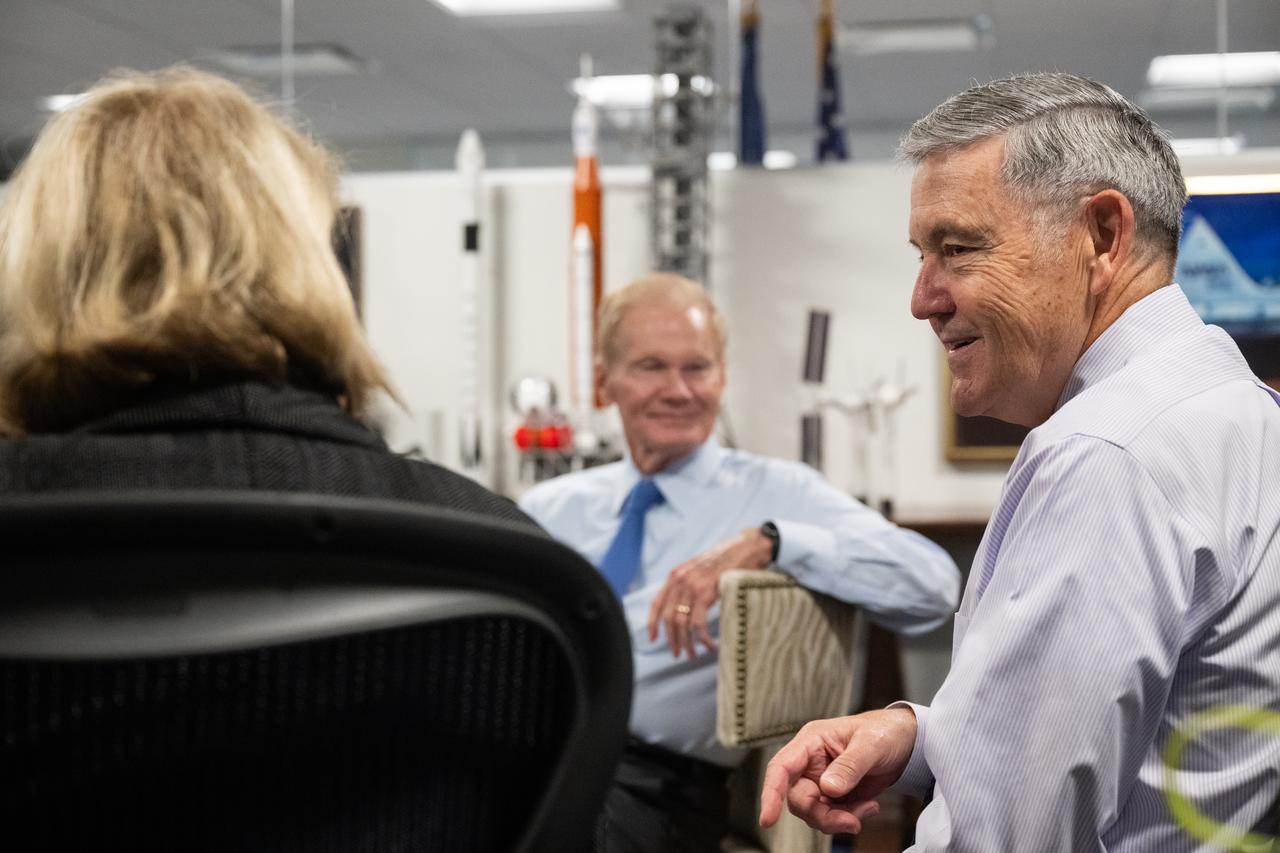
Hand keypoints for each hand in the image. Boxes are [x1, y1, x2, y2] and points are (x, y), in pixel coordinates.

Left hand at [647, 527, 772, 658]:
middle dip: (672, 640)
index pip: (657, 603)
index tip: (653, 639)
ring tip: (693, 655)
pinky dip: (703, 639)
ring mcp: (692, 587)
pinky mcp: (706, 593)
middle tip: (678, 654)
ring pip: (682, 624)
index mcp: (676, 575)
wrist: (747, 548)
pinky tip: (709, 646)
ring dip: (687, 643)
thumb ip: (689, 584)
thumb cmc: (727, 560)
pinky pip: (699, 624)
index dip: (652, 623)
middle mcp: (680, 580)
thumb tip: (684, 607)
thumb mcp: (700, 568)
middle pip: (668, 618)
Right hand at [759, 707, 917, 834]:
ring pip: (814, 812)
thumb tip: (828, 788)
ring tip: (867, 809)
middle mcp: (811, 763)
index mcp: (811, 742)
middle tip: (851, 821)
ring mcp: (822, 781)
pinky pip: (832, 817)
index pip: (781, 767)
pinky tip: (869, 807)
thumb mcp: (871, 744)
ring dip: (838, 819)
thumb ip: (849, 766)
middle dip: (822, 815)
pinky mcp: (835, 796)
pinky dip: (849, 819)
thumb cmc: (885, 731)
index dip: (770, 793)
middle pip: (798, 798)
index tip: (768, 819)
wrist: (907, 743)